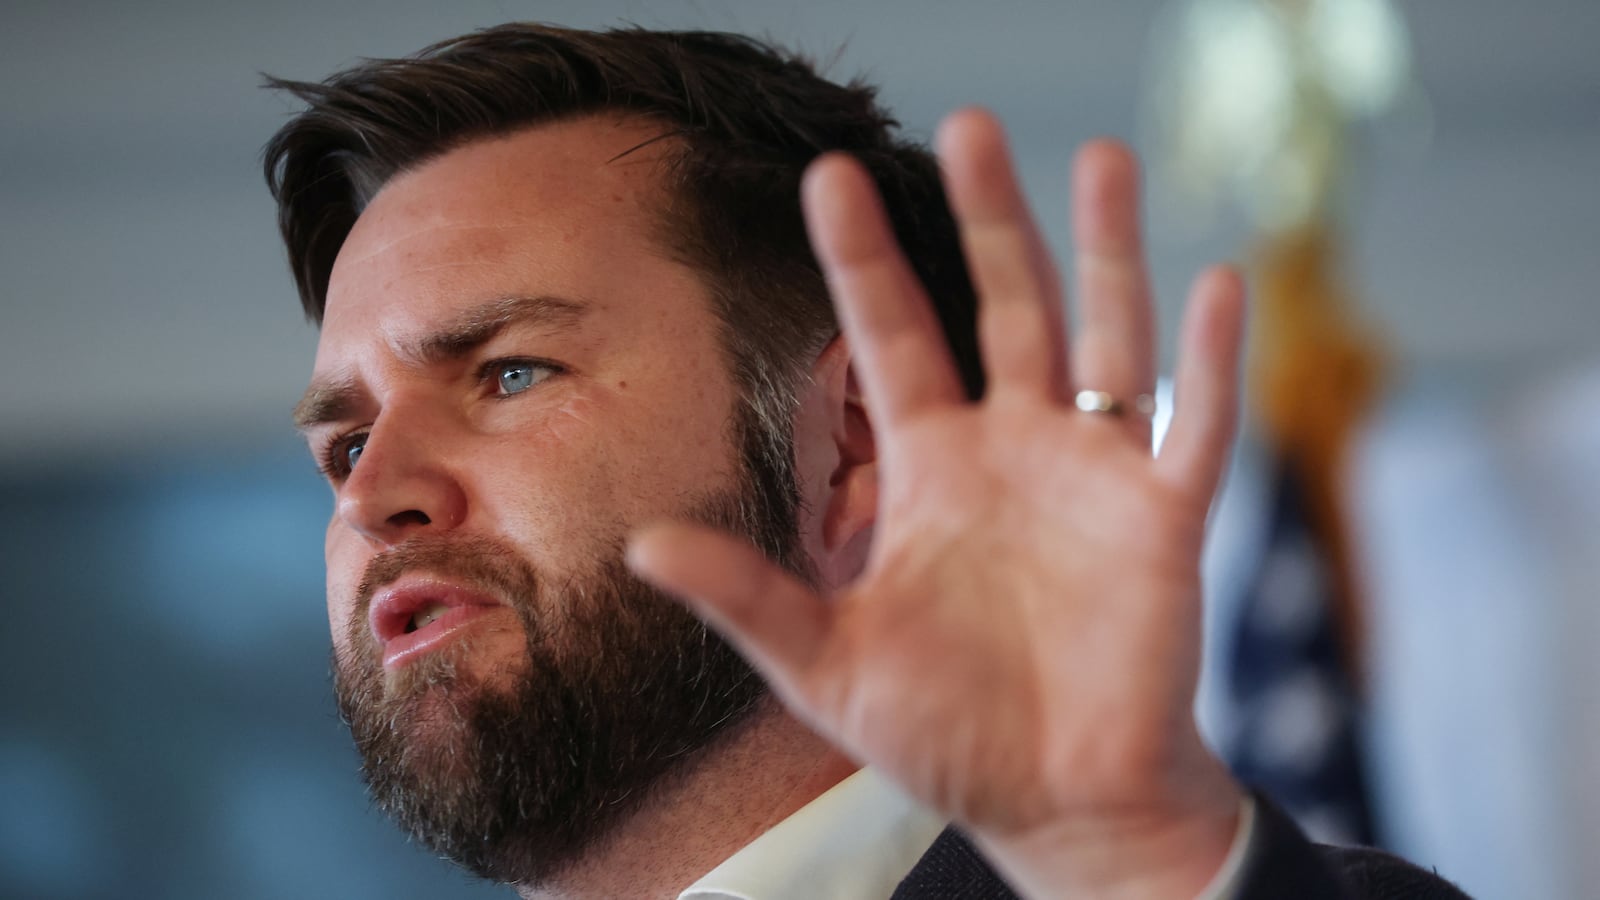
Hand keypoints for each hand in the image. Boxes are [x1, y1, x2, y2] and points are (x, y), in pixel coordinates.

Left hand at [628, 109, 1246, 897]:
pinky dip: (1208, 362)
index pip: (892, 337)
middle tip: (970, 122)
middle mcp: (1012, 450)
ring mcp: (1092, 476)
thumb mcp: (823, 663)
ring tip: (1101, 155)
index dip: (864, 258)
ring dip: (1107, 250)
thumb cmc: (944, 734)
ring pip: (1102, 339)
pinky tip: (1214, 284)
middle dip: (989, 218)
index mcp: (929, 469)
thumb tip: (641, 544)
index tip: (829, 176)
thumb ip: (746, 595)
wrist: (1055, 802)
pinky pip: (1191, 426)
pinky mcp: (1162, 520)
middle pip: (1003, 306)